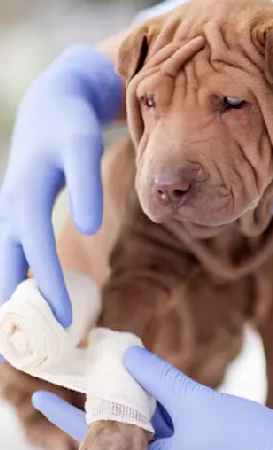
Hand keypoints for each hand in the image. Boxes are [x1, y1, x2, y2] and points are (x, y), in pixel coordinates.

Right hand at [0, 45, 120, 329]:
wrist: (54, 102)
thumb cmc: (72, 124)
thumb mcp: (80, 144)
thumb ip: (85, 183)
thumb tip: (87, 226)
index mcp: (27, 190)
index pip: (35, 244)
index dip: (49, 281)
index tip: (65, 320)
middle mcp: (12, 202)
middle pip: (9, 259)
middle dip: (17, 302)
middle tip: (27, 347)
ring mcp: (11, 206)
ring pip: (3, 257)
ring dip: (7, 294)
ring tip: (10, 341)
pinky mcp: (18, 210)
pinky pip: (11, 249)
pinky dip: (13, 276)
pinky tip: (19, 304)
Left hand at [33, 347, 272, 449]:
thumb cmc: (243, 442)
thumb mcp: (198, 404)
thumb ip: (161, 380)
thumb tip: (126, 357)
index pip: (99, 433)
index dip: (67, 410)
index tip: (38, 394)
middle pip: (125, 430)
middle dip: (107, 401)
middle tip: (88, 375)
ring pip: (153, 427)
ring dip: (139, 401)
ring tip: (124, 375)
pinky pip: (174, 430)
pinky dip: (165, 408)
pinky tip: (166, 388)